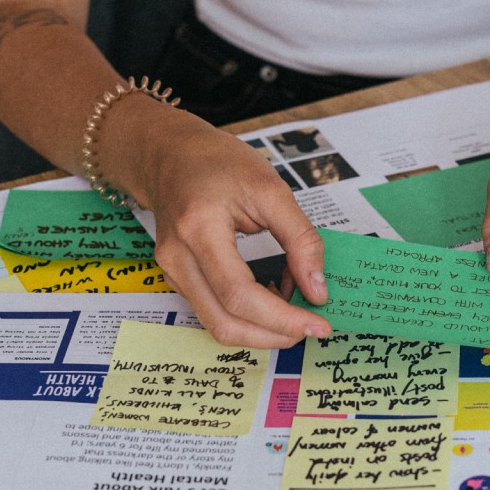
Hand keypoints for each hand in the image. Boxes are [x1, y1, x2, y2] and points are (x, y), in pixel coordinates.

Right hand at [112, 102, 331, 347]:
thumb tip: (316, 289)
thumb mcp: (271, 189)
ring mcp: (172, 272)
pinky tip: (271, 296)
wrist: (170, 154)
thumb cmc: (218, 163)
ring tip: (293, 308)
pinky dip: (247, 315)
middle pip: (224, 322)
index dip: (282, 318)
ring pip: (216, 325)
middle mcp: (177, 258)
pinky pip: (213, 311)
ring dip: (261, 329)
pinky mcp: (177, 279)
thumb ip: (300, 239)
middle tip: (311, 327)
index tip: (319, 323)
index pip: (239, 294)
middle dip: (273, 335)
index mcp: (199, 229)